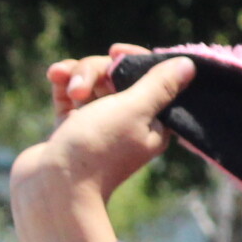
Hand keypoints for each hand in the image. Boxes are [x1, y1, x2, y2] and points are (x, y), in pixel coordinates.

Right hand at [9, 43, 185, 241]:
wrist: (52, 188)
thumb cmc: (96, 148)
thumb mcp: (134, 110)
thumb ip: (160, 85)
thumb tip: (189, 65)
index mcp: (154, 123)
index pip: (151, 78)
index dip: (134, 60)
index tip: (116, 52)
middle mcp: (129, 123)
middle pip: (118, 76)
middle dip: (97, 70)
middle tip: (82, 87)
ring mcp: (99, 125)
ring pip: (93, 82)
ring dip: (78, 75)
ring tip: (65, 88)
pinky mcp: (73, 128)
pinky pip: (71, 94)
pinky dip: (64, 83)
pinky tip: (54, 76)